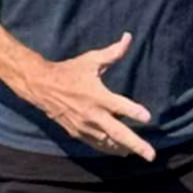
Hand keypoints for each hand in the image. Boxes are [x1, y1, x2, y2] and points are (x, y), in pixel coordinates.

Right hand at [29, 32, 154, 159]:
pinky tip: (120, 151)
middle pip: (118, 133)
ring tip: (140, 153)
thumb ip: (113, 52)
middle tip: (151, 155)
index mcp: (97, 96)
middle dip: (136, 144)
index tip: (147, 117)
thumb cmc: (70, 71)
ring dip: (124, 148)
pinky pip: (96, 144)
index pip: (119, 106)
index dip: (134, 111)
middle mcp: (92, 114)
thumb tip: (129, 37)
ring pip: (108, 142)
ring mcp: (84, 126)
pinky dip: (109, 148)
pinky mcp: (77, 132)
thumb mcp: (91, 60)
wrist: (41, 86)